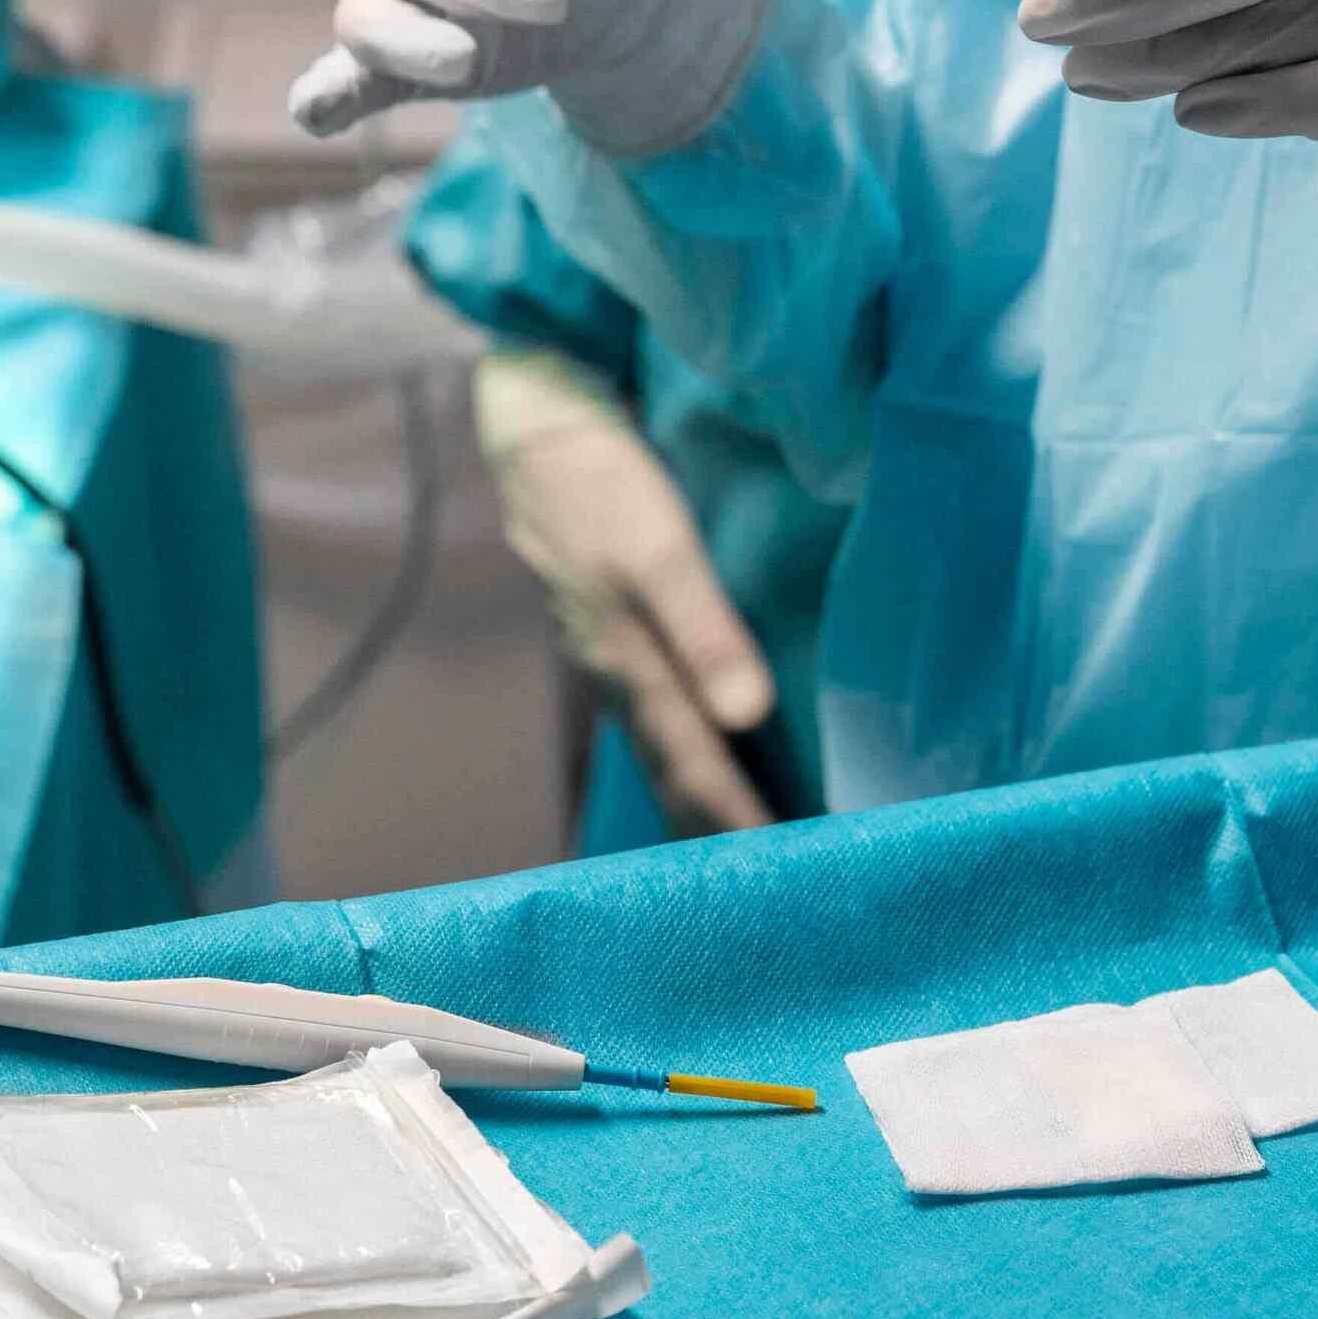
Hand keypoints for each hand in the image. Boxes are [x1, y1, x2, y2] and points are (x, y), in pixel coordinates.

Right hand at [475, 352, 777, 836]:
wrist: (534, 430)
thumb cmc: (600, 483)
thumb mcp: (656, 548)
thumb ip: (703, 628)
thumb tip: (746, 714)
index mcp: (632, 668)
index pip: (695, 768)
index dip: (737, 822)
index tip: (784, 873)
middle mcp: (619, 677)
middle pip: (674, 775)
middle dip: (718, 832)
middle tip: (775, 888)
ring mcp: (611, 658)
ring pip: (663, 749)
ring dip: (703, 800)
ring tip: (746, 848)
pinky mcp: (614, 632)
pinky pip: (658, 715)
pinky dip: (689, 754)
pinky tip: (710, 760)